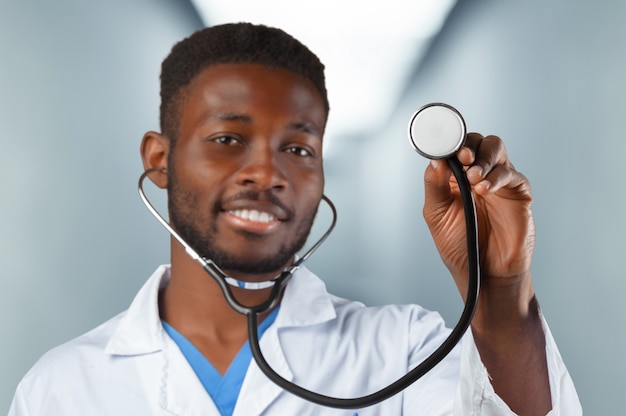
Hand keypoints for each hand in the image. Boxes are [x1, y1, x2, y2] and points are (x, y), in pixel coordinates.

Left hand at [423, 133, 534, 298]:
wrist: (484, 273)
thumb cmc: (459, 246)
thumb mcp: (437, 215)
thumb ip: (434, 186)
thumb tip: (435, 159)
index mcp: (453, 177)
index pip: (454, 146)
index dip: (450, 141)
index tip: (446, 146)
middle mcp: (476, 174)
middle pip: (477, 141)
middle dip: (470, 145)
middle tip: (463, 158)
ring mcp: (498, 181)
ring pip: (496, 148)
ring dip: (483, 158)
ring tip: (472, 178)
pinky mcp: (517, 192)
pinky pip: (511, 174)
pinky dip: (496, 177)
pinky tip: (484, 190)